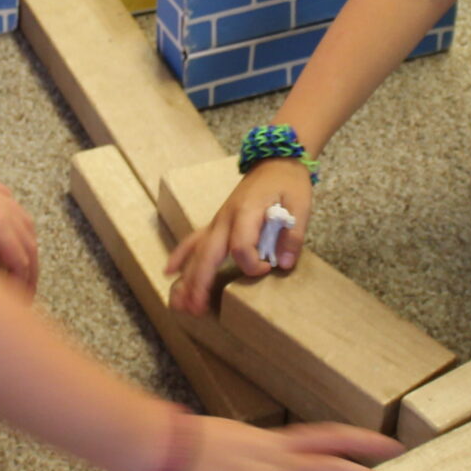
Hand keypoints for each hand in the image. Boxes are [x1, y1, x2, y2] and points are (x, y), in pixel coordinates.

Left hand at [0, 160, 37, 294]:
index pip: (21, 260)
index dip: (22, 285)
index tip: (20, 300)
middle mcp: (2, 204)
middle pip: (29, 242)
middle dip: (30, 270)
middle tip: (26, 291)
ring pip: (24, 221)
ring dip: (26, 245)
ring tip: (22, 265)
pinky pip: (8, 203)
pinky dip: (13, 221)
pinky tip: (7, 228)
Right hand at [162, 418, 399, 470]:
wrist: (166, 450)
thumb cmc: (194, 443)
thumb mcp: (238, 438)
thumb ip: (264, 451)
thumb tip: (283, 457)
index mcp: (275, 443)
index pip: (330, 437)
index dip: (363, 441)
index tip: (391, 446)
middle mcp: (276, 464)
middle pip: (331, 468)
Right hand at [166, 159, 314, 315]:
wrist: (276, 161)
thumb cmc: (288, 183)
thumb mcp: (300, 205)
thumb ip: (293, 235)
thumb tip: (285, 264)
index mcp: (246, 212)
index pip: (240, 246)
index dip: (252, 264)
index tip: (268, 268)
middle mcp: (225, 218)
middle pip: (207, 254)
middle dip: (200, 282)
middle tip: (197, 309)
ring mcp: (218, 221)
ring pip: (197, 251)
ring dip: (187, 277)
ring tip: (180, 303)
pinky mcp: (217, 223)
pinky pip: (194, 241)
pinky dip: (180, 256)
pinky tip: (170, 273)